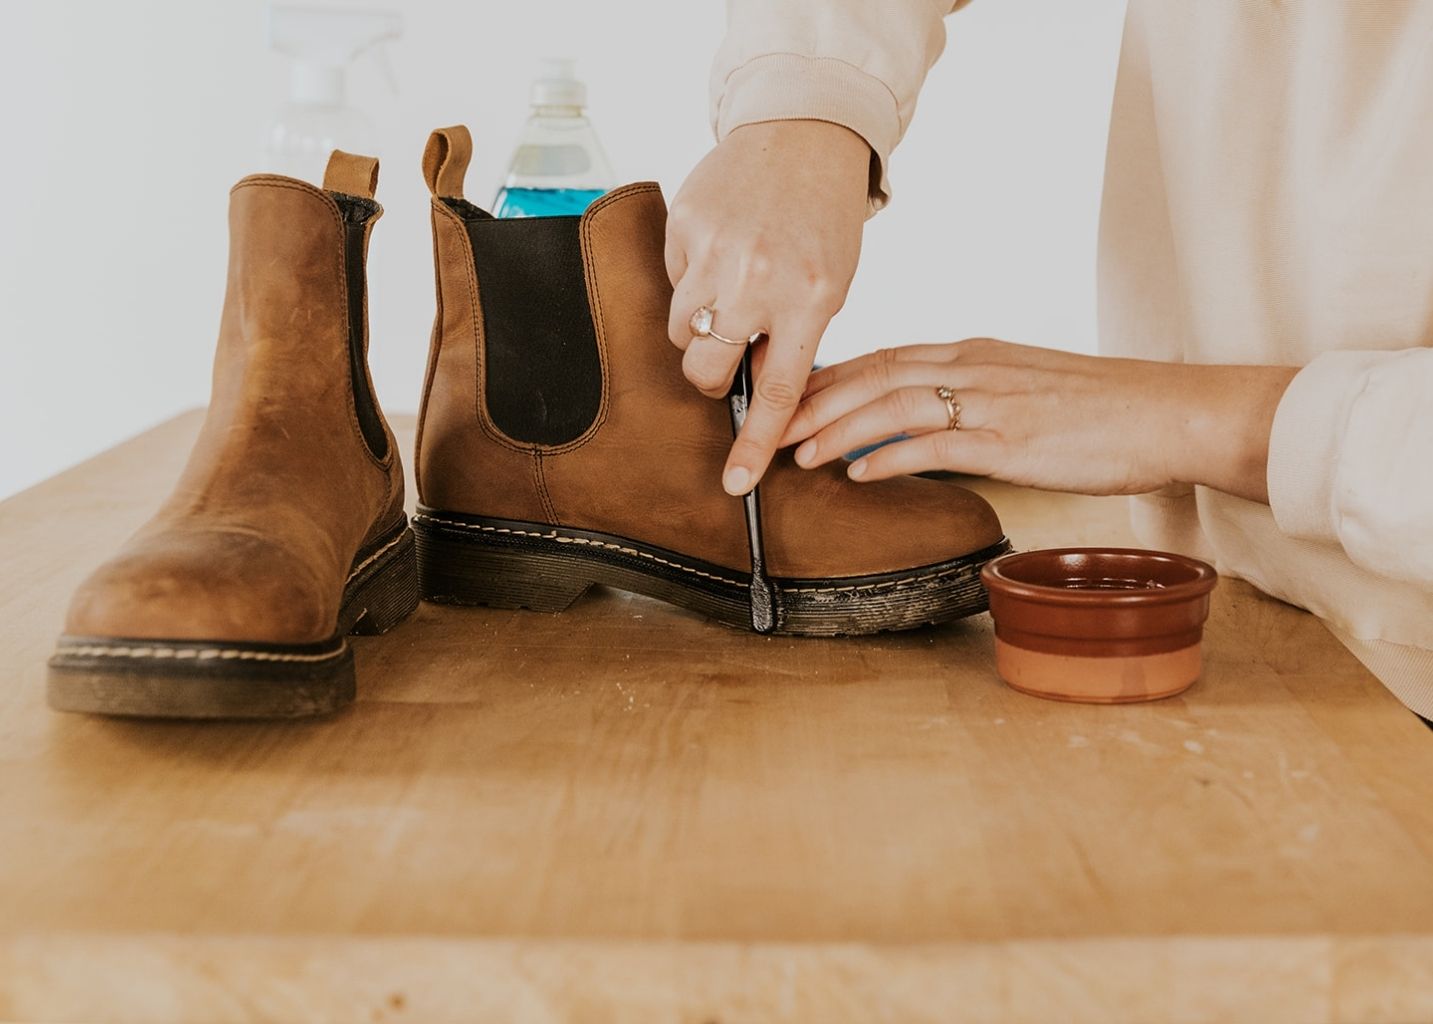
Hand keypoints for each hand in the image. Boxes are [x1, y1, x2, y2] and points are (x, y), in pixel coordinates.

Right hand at [665, 120, 869, 494]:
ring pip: (680, 331)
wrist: (804, 132)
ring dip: (698, 325)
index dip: (754, 445)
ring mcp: (716, 253)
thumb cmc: (823, 217)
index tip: (735, 483)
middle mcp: (759, 280)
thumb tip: (752, 392)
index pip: (775, 393)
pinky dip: (691, 276)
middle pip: (704, 369)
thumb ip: (793, 337)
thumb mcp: (831, 284)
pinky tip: (720, 246)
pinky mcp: (684, 226)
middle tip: (725, 349)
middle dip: (708, 374)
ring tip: (729, 286)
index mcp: (810, 300)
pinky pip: (671, 281)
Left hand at [781, 338, 1297, 502]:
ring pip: (894, 404)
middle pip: (873, 374)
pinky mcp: (1014, 438)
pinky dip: (890, 455)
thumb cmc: (1101, 409)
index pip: (883, 357)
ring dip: (837, 428)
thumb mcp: (1023, 391)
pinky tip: (857, 472)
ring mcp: (993, 400)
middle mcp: (974, 367)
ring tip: (794, 452)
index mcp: (973, 354)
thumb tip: (916, 428)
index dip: (826, 377)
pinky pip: (939, 443)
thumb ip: (968, 399)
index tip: (783, 396)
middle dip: (811, 399)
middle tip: (762, 424)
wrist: (1171, 411)